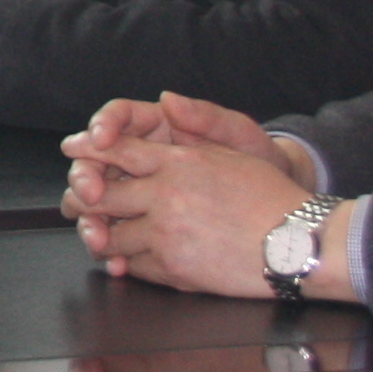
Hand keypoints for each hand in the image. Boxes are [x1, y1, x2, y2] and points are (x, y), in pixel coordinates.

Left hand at [58, 93, 322, 297]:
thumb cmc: (270, 196)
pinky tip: (130, 258)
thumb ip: (195, 127)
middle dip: (86, 197)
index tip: (74, 150)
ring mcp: (165, 235)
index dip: (91, 149)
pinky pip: (132, 265)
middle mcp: (166, 196)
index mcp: (179, 162)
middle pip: (102, 194)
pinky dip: (127, 261)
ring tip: (100, 234)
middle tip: (80, 200)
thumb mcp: (235, 150)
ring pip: (111, 235)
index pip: (119, 150)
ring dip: (103, 235)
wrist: (298, 244)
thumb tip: (166, 102)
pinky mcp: (172, 269)